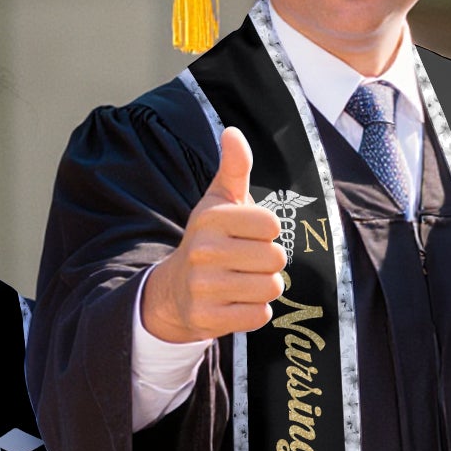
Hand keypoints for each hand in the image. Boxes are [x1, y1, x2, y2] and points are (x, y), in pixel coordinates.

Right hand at [139, 127, 287, 343]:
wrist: (175, 290)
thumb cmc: (209, 240)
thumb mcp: (219, 202)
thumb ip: (234, 168)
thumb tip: (233, 132)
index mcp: (211, 218)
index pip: (272, 224)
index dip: (267, 232)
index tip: (248, 234)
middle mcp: (204, 251)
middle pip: (276, 258)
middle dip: (268, 262)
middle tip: (246, 262)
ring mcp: (204, 287)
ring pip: (270, 288)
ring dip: (264, 287)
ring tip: (242, 281)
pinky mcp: (208, 317)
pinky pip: (259, 316)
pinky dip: (254, 311)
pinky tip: (236, 302)